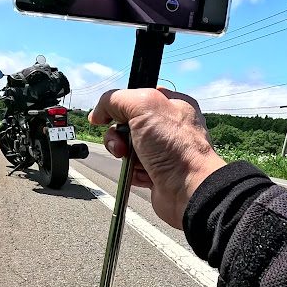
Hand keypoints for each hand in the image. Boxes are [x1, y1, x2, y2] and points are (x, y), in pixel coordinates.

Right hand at [89, 88, 225, 228]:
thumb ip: (116, 100)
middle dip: (118, 134)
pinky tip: (140, 174)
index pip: (137, 96)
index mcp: (172, 104)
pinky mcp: (157, 172)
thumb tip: (97, 113)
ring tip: (132, 162)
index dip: (120, 106)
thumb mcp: (143, 106)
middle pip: (127, 123)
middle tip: (122, 144)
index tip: (110, 116)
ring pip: (127, 147)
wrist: (188, 190)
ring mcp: (163, 150)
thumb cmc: (175, 146)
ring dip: (123, 154)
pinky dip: (131, 172)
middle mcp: (169, 126)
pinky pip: (133, 169)